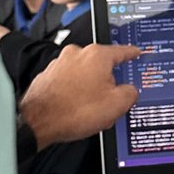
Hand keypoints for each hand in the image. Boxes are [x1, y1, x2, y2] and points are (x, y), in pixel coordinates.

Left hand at [18, 43, 139, 146]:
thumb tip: (130, 90)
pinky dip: (74, 93)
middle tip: (109, 102)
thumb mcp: (116, 105)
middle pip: (102, 66)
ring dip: (90, 90)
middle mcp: (77, 54)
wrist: (37, 122)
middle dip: (108, 84)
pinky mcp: (49, 75)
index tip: (136, 53)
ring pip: (85, 75)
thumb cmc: (72, 111)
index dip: (132, 54)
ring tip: (89, 111)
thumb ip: (131, 93)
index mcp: (97, 55)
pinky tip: (75, 109)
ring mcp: (60, 63)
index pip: (122, 51)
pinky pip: (69, 82)